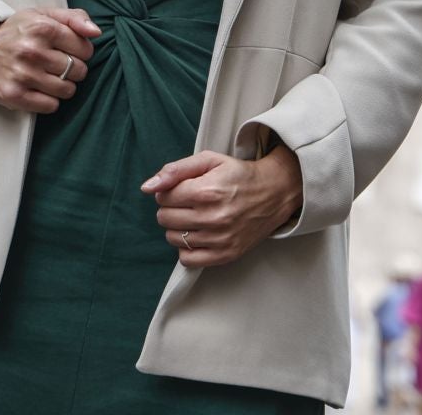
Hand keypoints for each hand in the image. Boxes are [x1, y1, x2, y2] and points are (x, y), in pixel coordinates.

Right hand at [0, 7, 99, 113]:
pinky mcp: (14, 95)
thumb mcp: (42, 14)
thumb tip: (96, 32)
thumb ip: (74, 18)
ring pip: (67, 90)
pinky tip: (39, 89)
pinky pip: (51, 106)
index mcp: (42, 27)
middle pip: (78, 70)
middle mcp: (32, 50)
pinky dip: (49, 100)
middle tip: (57, 64)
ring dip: (63, 86)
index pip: (85, 48)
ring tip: (49, 77)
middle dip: (73, 69)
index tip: (68, 51)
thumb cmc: (15, 32)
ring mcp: (23, 74)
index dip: (81, 51)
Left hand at [142, 147, 302, 267]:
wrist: (274, 192)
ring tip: (194, 217)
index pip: (164, 196)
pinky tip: (197, 235)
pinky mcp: (226, 255)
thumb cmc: (238, 174)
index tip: (182, 189)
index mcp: (206, 190)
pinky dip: (186, 248)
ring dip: (177, 227)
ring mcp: (220, 239)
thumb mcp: (209, 160)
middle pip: (165, 218)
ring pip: (173, 238)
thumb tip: (147, 188)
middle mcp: (213, 217)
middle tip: (187, 203)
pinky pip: (188, 260)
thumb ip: (175, 170)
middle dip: (170, 208)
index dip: (169, 191)